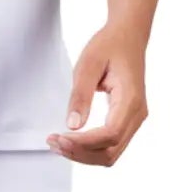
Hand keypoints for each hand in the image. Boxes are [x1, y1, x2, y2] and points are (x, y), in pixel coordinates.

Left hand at [47, 26, 147, 166]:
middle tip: (54, 141)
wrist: (128, 36)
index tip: (59, 137)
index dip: (83, 143)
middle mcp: (137, 114)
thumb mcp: (88, 64)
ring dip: (84, 154)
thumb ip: (80, 95)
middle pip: (110, 151)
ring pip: (111, 153)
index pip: (110, 134)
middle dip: (80, 153)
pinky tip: (72, 141)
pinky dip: (90, 149)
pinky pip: (110, 145)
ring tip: (58, 143)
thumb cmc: (110, 46)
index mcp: (131, 99)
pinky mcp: (127, 121)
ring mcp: (134, 119)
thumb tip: (73, 125)